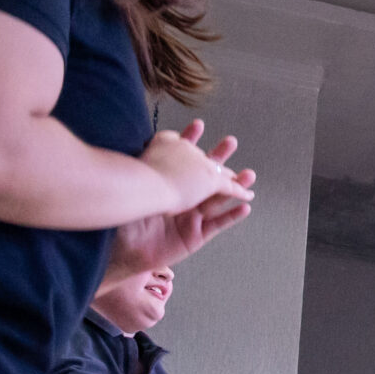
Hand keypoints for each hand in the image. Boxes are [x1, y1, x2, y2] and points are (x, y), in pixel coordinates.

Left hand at [116, 125, 252, 273]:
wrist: (125, 248)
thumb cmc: (127, 220)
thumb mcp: (136, 191)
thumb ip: (142, 170)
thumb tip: (132, 142)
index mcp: (168, 186)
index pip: (180, 160)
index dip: (189, 142)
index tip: (197, 125)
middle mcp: (182, 198)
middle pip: (204, 175)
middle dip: (219, 158)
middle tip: (230, 142)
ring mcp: (191, 216)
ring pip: (218, 198)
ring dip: (235, 186)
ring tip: (249, 175)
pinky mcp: (197, 235)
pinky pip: (219, 223)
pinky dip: (232, 215)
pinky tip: (245, 205)